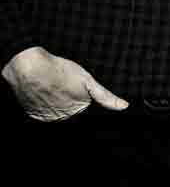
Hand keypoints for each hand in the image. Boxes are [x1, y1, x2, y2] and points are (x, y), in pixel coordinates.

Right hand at [1, 46, 128, 121]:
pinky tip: (42, 90)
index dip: (79, 91)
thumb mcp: (87, 80)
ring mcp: (47, 117)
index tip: (71, 83)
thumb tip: (124, 106)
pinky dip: (41, 101)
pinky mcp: (33, 114)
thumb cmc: (60, 71)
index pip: (83, 103)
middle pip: (70, 107)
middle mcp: (63, 117)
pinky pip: (41, 109)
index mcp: (78, 109)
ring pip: (56, 108)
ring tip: (51, 85)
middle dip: (68, 96)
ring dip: (54, 99)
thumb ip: (104, 96)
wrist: (30, 69)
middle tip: (61, 82)